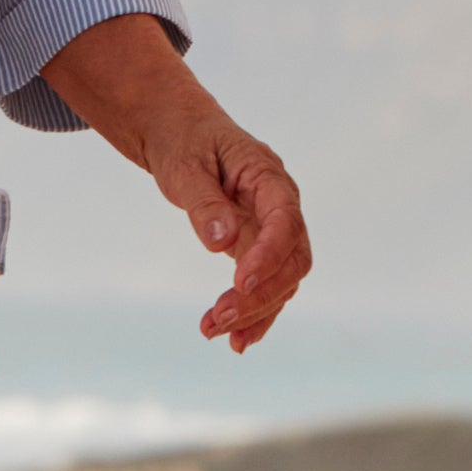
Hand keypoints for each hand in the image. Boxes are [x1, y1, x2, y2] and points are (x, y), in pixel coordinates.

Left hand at [33, 15, 313, 348]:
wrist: (179, 130)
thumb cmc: (182, 140)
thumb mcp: (184, 165)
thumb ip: (204, 203)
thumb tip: (222, 244)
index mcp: (268, 176)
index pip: (284, 220)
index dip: (268, 255)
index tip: (238, 283)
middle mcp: (279, 205)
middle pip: (292, 259)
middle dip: (260, 295)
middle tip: (216, 319)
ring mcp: (271, 227)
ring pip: (284, 280)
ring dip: (255, 311)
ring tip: (214, 333)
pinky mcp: (257, 245)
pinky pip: (268, 285)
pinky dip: (256, 313)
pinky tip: (237, 340)